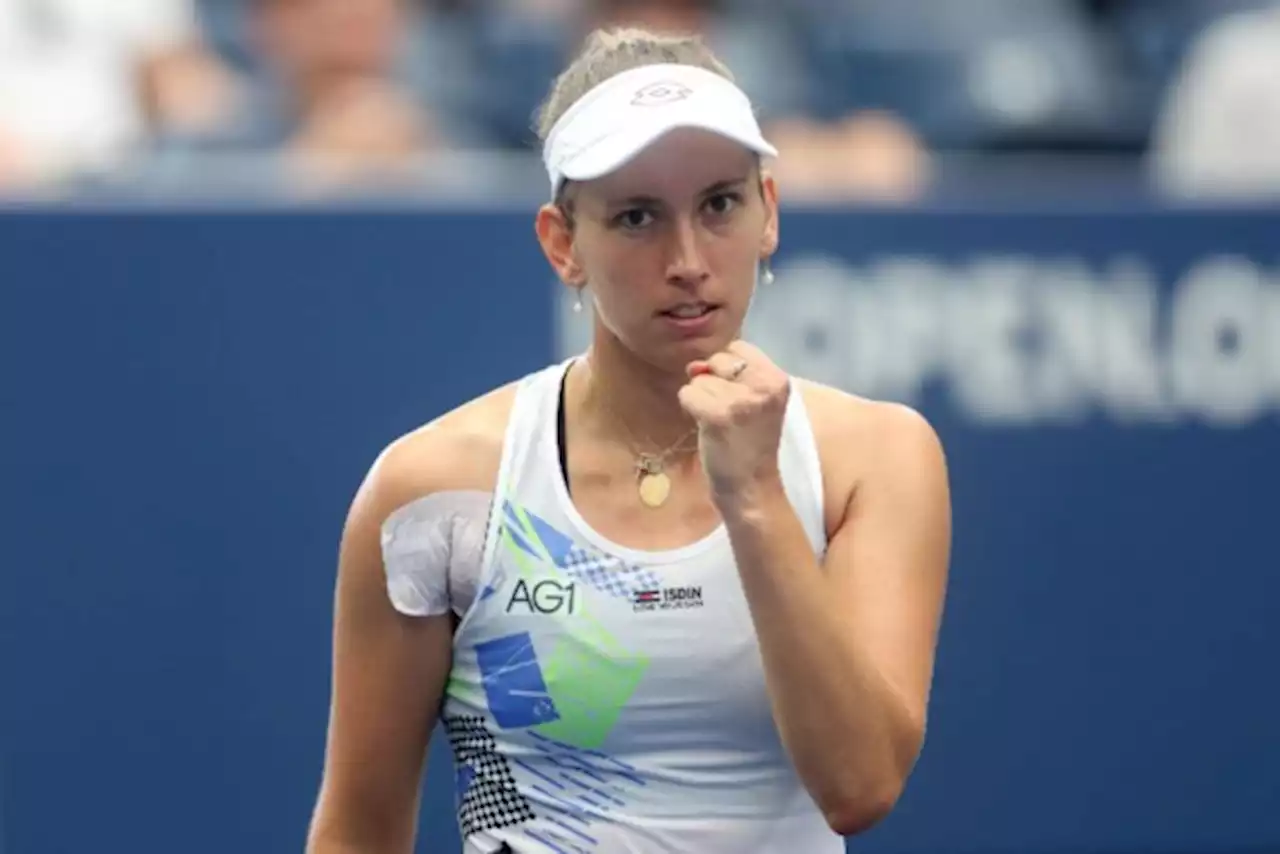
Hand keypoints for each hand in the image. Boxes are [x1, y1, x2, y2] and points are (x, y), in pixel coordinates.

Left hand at [677, 341, 790, 502]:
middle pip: (717, 360)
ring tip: (721, 425)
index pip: (738, 348)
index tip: (738, 398)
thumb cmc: (751, 444)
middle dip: (714, 383)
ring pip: (698, 380)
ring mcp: (741, 400)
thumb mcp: (755, 402)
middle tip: (729, 415)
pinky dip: (690, 409)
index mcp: (778, 379)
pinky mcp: (718, 416)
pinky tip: (707, 428)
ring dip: (702, 400)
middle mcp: (764, 386)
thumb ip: (730, 375)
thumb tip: (694, 365)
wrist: (752, 488)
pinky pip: (688, 394)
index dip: (729, 371)